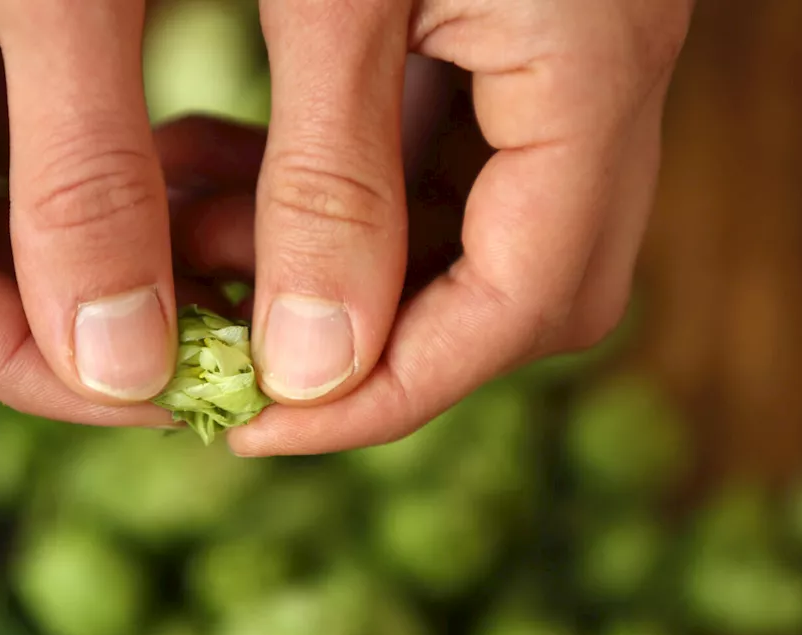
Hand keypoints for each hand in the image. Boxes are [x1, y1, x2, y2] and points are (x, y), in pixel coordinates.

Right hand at [0, 0, 264, 426]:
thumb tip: (115, 368)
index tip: (158, 392)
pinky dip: (119, 154)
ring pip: (2, 183)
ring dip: (115, 232)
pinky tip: (204, 162)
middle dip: (81, 301)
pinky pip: (35, 108)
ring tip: (235, 256)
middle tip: (212, 332)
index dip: (23, 359)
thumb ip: (80, 177)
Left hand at [177, 0, 693, 455]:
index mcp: (595, 73)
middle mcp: (603, 87)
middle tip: (238, 350)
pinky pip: (435, 162)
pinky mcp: (506, 41)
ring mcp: (562, 68)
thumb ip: (327, 182)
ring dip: (333, 265)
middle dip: (373, 342)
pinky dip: (336, 195)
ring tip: (198, 242)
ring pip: (469, 236)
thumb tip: (308, 372)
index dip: (389, 392)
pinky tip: (232, 174)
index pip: (521, 305)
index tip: (259, 427)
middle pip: (519, 296)